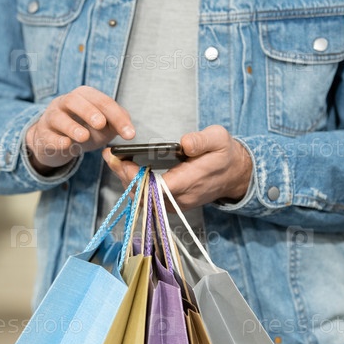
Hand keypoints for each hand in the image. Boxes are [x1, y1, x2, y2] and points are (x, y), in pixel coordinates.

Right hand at [26, 86, 134, 173]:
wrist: (54, 142)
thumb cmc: (82, 129)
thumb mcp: (102, 127)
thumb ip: (116, 124)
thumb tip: (127, 128)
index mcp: (84, 96)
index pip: (102, 101)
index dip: (117, 117)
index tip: (130, 134)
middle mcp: (65, 102)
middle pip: (74, 100)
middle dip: (89, 111)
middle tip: (101, 124)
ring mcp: (51, 118)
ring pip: (58, 117)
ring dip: (72, 126)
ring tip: (84, 136)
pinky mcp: (42, 135)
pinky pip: (47, 136)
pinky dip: (57, 140)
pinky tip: (67, 144)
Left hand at [103, 125, 252, 210]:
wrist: (234, 175)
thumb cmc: (225, 154)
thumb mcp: (219, 139)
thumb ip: (202, 140)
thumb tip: (184, 143)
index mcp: (190, 182)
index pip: (157, 186)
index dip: (135, 176)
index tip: (120, 160)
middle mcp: (180, 199)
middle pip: (144, 194)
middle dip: (124, 175)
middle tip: (109, 155)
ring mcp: (175, 205)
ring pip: (143, 198)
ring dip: (126, 180)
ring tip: (113, 159)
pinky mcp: (171, 205)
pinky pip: (148, 198)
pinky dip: (135, 184)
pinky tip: (125, 169)